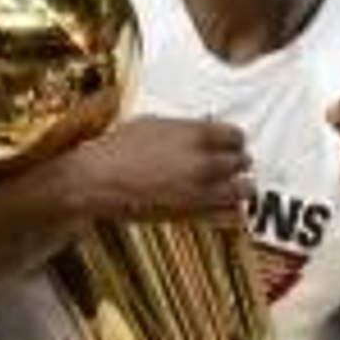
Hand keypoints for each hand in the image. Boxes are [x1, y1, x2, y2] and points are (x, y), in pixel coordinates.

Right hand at [69, 116, 251, 221]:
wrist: (96, 181)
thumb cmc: (118, 148)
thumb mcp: (154, 123)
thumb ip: (186, 128)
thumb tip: (202, 129)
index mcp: (196, 135)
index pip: (237, 135)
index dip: (234, 140)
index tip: (229, 143)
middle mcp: (204, 163)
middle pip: (242, 162)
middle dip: (238, 162)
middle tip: (231, 164)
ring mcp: (199, 191)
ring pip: (243, 189)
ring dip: (240, 186)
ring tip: (234, 186)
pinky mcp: (191, 214)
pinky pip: (229, 216)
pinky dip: (233, 212)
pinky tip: (228, 208)